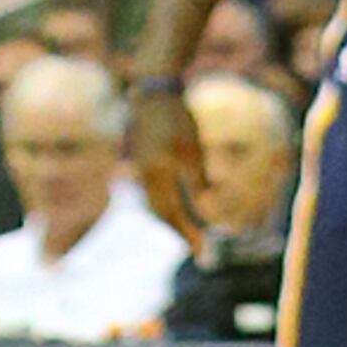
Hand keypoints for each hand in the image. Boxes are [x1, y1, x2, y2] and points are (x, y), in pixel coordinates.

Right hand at [127, 74, 208, 244]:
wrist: (153, 92)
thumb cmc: (176, 118)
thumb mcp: (192, 150)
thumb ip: (197, 182)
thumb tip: (206, 214)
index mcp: (156, 176)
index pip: (172, 214)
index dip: (188, 235)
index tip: (203, 254)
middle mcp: (144, 176)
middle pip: (161, 213)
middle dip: (179, 232)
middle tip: (197, 249)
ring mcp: (141, 169)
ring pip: (156, 204)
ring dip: (172, 220)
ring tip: (188, 231)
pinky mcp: (142, 161)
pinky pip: (153, 192)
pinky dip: (166, 205)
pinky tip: (176, 205)